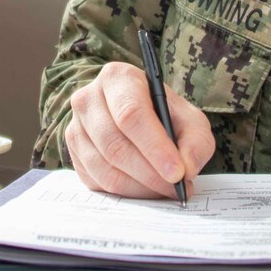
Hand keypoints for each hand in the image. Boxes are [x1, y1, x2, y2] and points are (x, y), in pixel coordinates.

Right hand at [64, 61, 214, 197]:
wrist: (139, 118)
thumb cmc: (163, 114)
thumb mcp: (189, 119)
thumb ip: (196, 141)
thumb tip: (187, 168)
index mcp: (117, 78)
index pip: (130, 114)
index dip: (154, 146)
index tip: (177, 172)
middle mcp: (88, 99)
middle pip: (115, 144)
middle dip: (150, 173)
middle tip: (176, 187)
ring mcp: (75, 128)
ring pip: (105, 168)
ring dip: (140, 186)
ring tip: (165, 189)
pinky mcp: (74, 154)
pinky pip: (98, 181)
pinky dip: (127, 192)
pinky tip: (146, 187)